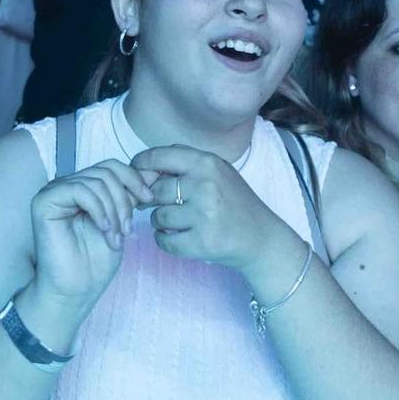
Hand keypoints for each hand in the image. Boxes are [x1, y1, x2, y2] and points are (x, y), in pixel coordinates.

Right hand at [29, 159, 153, 307]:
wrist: (76, 290)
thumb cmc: (95, 262)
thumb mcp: (121, 221)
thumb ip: (131, 196)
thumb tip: (153, 171)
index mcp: (85, 188)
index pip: (112, 167)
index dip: (134, 179)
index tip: (149, 199)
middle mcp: (68, 186)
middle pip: (107, 171)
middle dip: (125, 200)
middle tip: (127, 229)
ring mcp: (55, 192)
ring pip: (96, 181)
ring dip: (113, 211)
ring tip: (115, 236)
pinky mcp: (44, 201)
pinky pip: (79, 190)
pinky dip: (98, 209)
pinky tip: (103, 228)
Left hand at [131, 144, 297, 273]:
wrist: (262, 238)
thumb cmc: (234, 202)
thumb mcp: (217, 171)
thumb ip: (184, 163)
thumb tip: (143, 166)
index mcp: (206, 163)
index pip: (157, 157)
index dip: (139, 166)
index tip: (136, 175)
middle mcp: (205, 186)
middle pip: (155, 190)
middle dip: (152, 200)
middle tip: (160, 205)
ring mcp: (204, 215)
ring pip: (158, 217)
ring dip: (160, 222)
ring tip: (175, 222)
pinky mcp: (202, 242)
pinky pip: (164, 240)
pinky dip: (164, 240)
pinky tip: (177, 237)